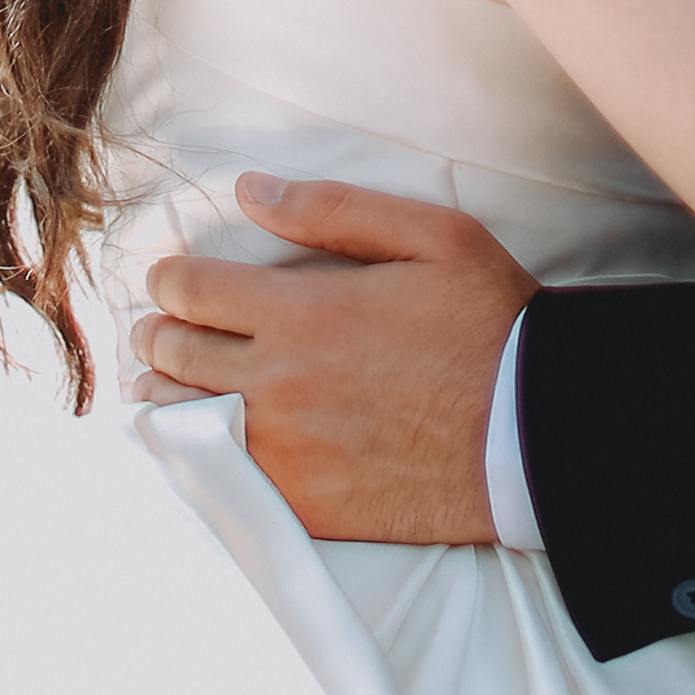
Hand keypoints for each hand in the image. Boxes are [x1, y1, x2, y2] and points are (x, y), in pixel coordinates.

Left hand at [133, 176, 532, 545]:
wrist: (537, 433)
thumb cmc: (492, 325)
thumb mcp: (433, 238)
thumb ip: (334, 210)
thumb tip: (251, 190)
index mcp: (302, 312)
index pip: (190, 291)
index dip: (169, 281)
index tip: (170, 281)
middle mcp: (278, 383)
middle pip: (174, 355)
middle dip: (157, 335)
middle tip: (158, 332)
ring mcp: (286, 451)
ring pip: (183, 422)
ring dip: (165, 397)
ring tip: (166, 387)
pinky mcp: (304, 504)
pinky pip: (221, 481)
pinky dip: (200, 457)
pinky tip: (206, 443)